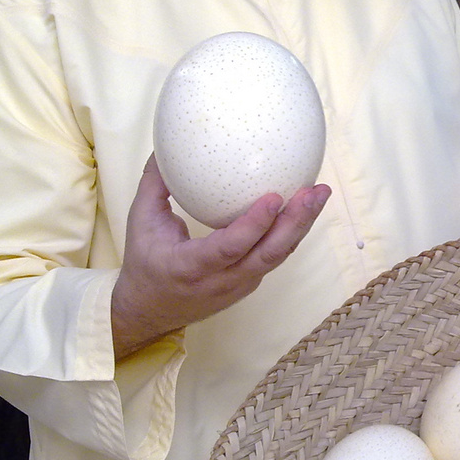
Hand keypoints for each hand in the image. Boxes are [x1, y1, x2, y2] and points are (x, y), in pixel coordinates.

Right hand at [110, 155, 329, 355]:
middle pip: (269, 254)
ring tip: (320, 193)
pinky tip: (305, 206)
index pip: (229, 248)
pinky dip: (292, 232)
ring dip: (302, 225)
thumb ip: (153, 186)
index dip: (255, 225)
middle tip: (314, 191)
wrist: (150, 312)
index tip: (274, 197)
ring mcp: (240, 285)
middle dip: (296, 222)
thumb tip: (165, 147)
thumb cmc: (145, 264)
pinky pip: (275, 256)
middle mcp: (221, 280)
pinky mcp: (250, 283)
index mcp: (191, 267)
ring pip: (278, 256)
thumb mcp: (140, 224)